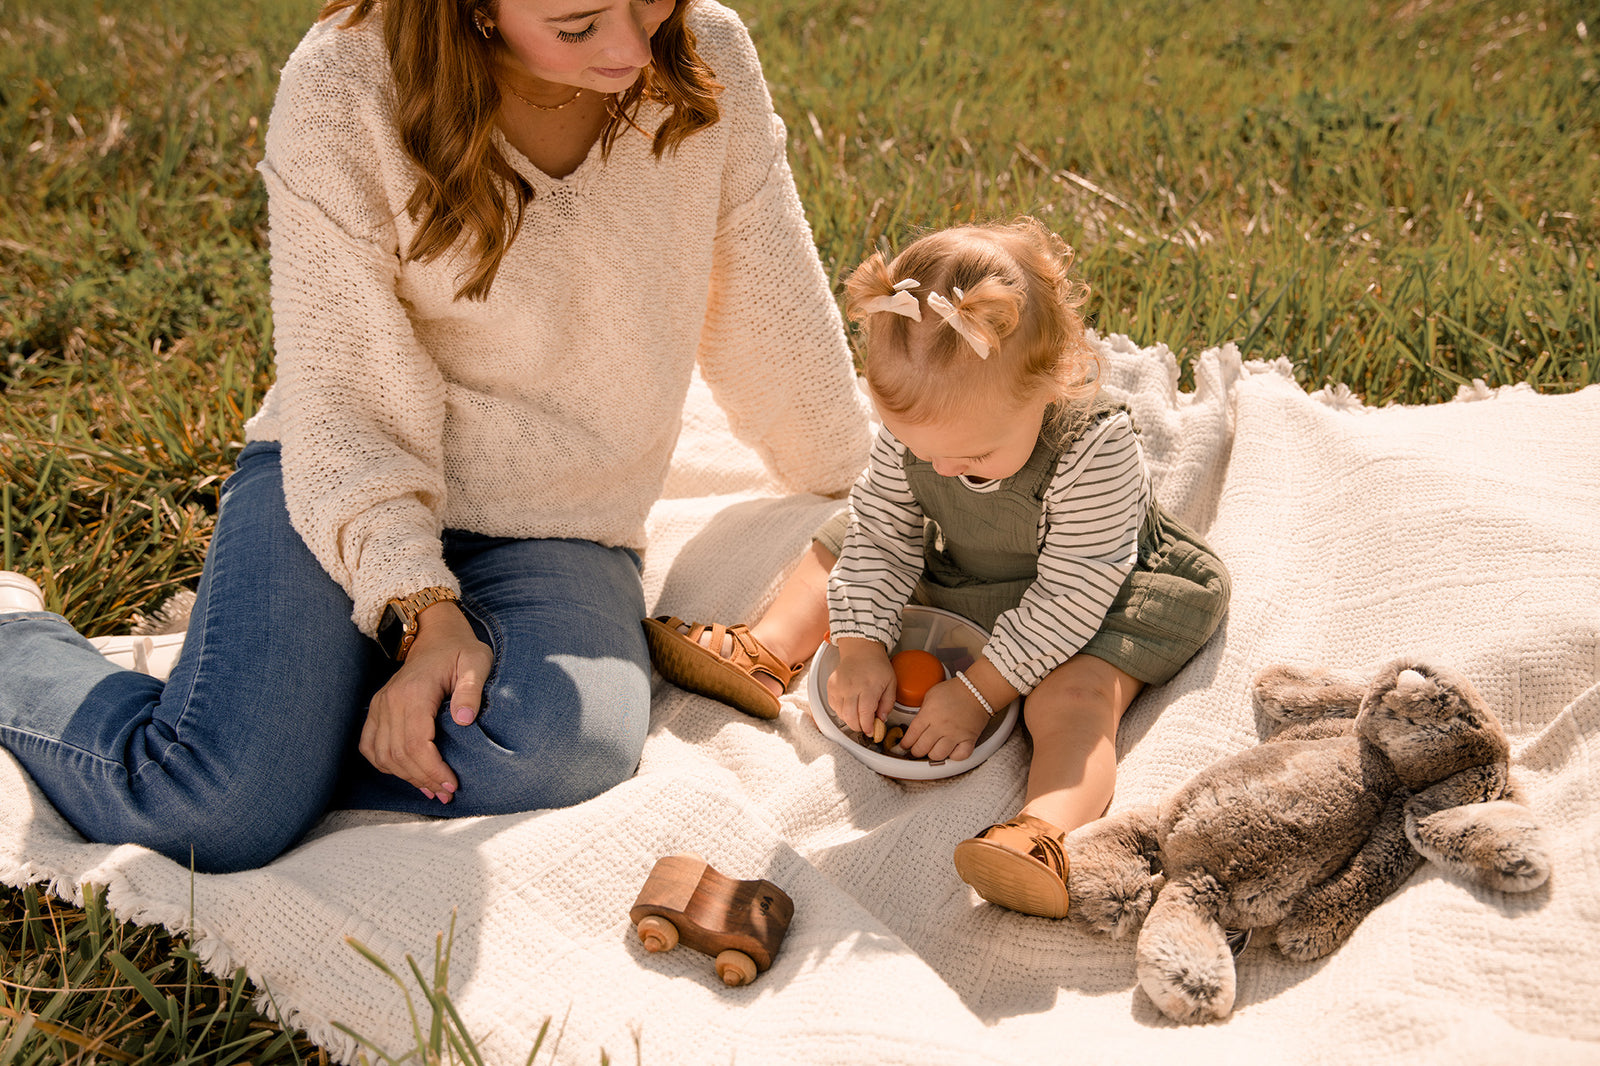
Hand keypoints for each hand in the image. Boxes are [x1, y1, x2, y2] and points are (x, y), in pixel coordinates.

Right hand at [360, 602, 492, 803]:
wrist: (435, 635)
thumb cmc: (460, 650)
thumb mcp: (477, 662)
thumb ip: (471, 689)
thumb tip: (463, 719)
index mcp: (414, 693)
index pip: (416, 744)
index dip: (432, 770)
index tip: (452, 784)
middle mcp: (390, 701)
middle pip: (398, 755)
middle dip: (423, 779)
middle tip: (446, 793)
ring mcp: (380, 705)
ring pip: (382, 755)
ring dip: (405, 777)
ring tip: (431, 789)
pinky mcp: (377, 709)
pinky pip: (370, 746)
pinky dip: (385, 765)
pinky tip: (407, 775)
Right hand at [826, 637, 895, 735]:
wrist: (861, 650)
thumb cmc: (877, 665)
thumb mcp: (891, 683)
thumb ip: (888, 703)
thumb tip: (881, 719)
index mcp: (868, 687)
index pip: (864, 714)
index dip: (867, 727)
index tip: (871, 732)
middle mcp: (851, 687)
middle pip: (850, 717)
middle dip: (859, 727)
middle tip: (866, 726)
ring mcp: (839, 687)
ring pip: (841, 714)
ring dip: (850, 720)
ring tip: (859, 715)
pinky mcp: (831, 686)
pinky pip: (834, 707)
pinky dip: (842, 712)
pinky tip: (850, 707)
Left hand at [901, 677, 991, 762]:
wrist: (977, 690)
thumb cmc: (955, 691)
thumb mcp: (930, 695)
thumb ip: (921, 712)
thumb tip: (914, 727)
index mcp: (929, 714)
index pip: (911, 736)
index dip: (905, 743)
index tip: (904, 746)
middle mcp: (941, 726)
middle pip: (921, 749)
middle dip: (916, 750)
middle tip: (917, 748)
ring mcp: (955, 734)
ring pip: (937, 755)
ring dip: (933, 754)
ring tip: (933, 749)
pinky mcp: (969, 739)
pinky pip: (959, 756)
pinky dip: (954, 756)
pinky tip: (950, 750)